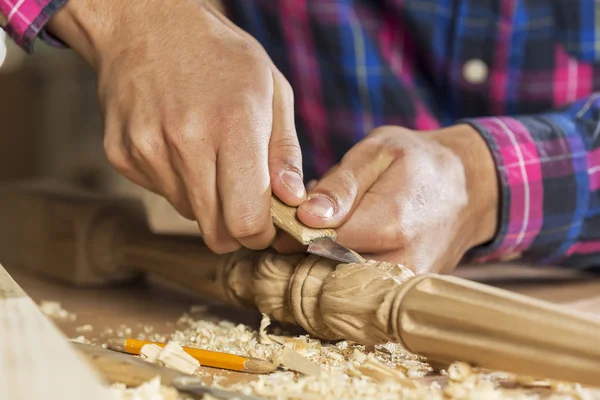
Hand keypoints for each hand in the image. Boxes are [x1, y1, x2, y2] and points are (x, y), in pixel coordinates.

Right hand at [47, 0, 304, 252]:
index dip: (261, 234)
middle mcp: (186, 142)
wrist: (145, 23)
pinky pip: (162, 193)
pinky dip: (179, 182)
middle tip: (246, 203)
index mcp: (233, 124)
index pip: (246, 220)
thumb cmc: (220, 55)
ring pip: (189, 214)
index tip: (268, 224)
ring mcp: (147, 149)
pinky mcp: (121, 155)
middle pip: (216, 232)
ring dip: (208, 201)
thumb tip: (293, 201)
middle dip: (238, 229)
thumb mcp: (271, 90)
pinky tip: (181, 145)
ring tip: (211, 157)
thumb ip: (285, 152)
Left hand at [273, 125, 498, 273]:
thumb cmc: (420, 163)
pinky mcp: (405, 292)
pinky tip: (351, 242)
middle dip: (309, 245)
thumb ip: (340, 185)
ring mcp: (405, 283)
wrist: (470, 188)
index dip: (296, 230)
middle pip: (327, 267)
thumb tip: (306, 217)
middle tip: (313, 218)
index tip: (290, 213)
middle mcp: (399, 262)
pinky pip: (359, 288)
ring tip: (336, 227)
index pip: (319, 242)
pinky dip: (344, 267)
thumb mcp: (378, 152)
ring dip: (325, 257)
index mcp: (390, 223)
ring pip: (339, 281)